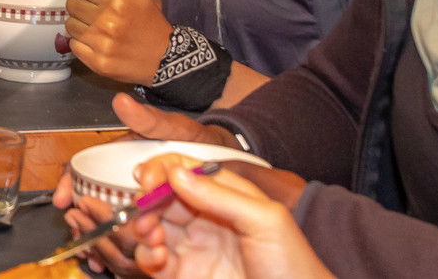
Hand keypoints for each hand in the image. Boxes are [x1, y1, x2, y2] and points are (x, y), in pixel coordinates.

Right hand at [53, 94, 239, 270]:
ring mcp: (153, 218)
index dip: (72, 182)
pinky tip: (137, 262)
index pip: (92, 170)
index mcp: (133, 164)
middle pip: (100, 207)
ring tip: (107, 252)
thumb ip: (152, 122)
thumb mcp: (183, 131)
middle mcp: (138, 191)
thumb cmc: (214, 148)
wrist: (253, 179)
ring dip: (111, 242)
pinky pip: (145, 256)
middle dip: (89, 220)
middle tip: (84, 233)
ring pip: (119, 234)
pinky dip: (136, 260)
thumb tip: (122, 102)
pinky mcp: (169, 245)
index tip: (64, 197)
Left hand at [65, 0, 173, 83]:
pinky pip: (73, 45)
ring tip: (93, 27)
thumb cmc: (151, 25)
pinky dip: (81, 42)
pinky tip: (93, 41)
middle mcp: (107, 22)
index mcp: (118, 2)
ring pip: (70, 25)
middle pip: (71, 4)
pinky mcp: (98, 62)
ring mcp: (101, 44)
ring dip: (79, 24)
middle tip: (90, 10)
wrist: (164, 59)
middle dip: (79, 4)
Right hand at [128, 155, 332, 278]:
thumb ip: (221, 194)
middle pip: (162, 198)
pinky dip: (145, 255)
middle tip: (142, 207)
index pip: (186, 171)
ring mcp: (195, 249)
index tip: (149, 179)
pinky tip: (157, 256)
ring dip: (142, 226)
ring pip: (152, 227)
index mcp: (227, 198)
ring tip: (149, 233)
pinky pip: (153, 260)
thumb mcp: (266, 221)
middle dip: (147, 199)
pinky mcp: (184, 276)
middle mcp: (207, 220)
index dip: (162, 170)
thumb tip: (178, 173)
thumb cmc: (295, 269)